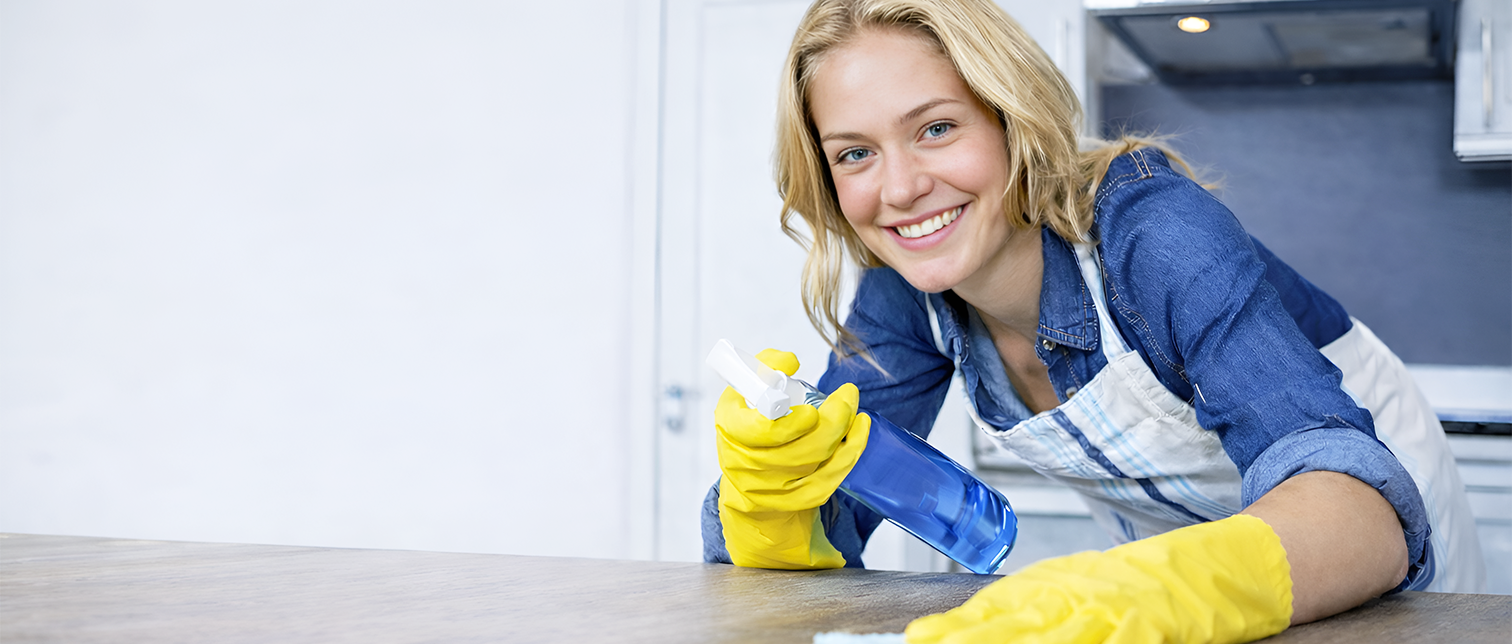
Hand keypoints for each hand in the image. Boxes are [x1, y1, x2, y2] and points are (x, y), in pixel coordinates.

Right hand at [716, 348, 870, 568]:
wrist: (748, 480)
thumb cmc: (749, 424)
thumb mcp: (743, 391)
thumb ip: (764, 368)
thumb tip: (789, 362)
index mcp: (731, 431)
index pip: (762, 432)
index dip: (791, 422)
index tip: (811, 408)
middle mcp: (748, 465)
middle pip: (801, 448)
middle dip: (833, 418)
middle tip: (847, 395)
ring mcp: (773, 489)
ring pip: (818, 459)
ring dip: (844, 429)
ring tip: (851, 405)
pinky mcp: (797, 500)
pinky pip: (832, 476)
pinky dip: (851, 449)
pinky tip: (859, 428)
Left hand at [906, 514, 1292, 643]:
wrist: (1219, 564)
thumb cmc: (1145, 588)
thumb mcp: (1081, 594)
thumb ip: (1036, 615)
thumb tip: (978, 632)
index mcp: (1055, 585)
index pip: (993, 608)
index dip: (955, 626)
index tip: (917, 639)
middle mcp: (1075, 592)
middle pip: (1012, 623)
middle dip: (971, 640)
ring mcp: (1113, 605)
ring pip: (1056, 635)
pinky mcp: (1153, 620)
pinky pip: (1119, 641)